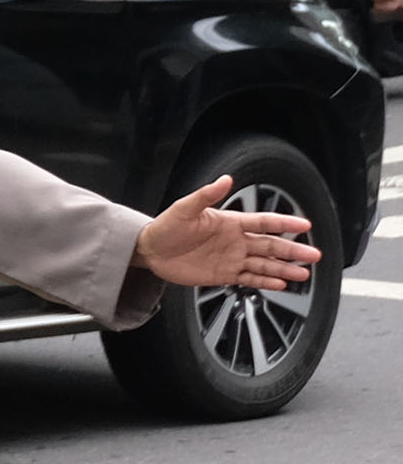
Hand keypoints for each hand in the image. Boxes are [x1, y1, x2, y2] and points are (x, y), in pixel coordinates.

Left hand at [136, 175, 317, 290]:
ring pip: (264, 264)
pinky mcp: (223, 274)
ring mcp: (231, 258)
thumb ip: (206, 195)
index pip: (264, 222)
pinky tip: (280, 284)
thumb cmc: (166, 227)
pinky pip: (248, 278)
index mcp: (231, 222)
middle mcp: (236, 240)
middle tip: (313, 255)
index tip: (305, 225)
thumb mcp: (184, 209)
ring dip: (283, 269)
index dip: (284, 223)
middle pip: (270, 246)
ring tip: (302, 273)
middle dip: (292, 250)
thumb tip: (225, 179)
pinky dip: (264, 282)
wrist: (150, 251)